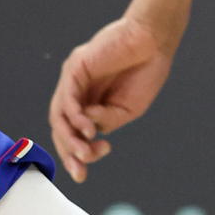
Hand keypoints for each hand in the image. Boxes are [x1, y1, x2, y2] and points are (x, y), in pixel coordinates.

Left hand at [48, 15, 174, 181]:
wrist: (155, 40)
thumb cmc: (146, 70)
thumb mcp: (127, 109)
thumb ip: (107, 121)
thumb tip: (87, 131)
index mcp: (91, 102)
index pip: (73, 133)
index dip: (74, 155)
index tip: (83, 174)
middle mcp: (78, 91)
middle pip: (62, 127)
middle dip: (70, 152)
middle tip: (82, 170)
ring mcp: (74, 79)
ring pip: (59, 115)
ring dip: (70, 138)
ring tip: (85, 153)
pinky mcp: (75, 67)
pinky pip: (68, 98)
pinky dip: (75, 116)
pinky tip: (88, 129)